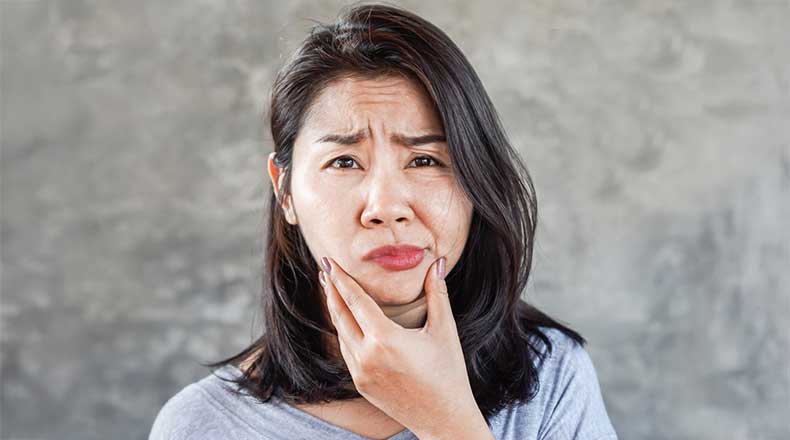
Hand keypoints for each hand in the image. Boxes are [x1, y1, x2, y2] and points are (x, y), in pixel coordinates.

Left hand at [318, 256, 490, 439]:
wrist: (443, 418)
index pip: (355, 300)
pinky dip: (343, 332)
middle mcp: (367, 356)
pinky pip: (346, 352)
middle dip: (331, 290)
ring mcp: (361, 372)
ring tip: (332, 291)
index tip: (329, 262)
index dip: (340, 279)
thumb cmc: (448, 373)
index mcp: (385, 339)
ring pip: (341, 334)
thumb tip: (437, 262)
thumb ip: (437, 293)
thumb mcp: (444, 330)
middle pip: (340, 315)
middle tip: (325, 269)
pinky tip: (345, 322)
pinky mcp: (361, 384)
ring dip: (335, 311)